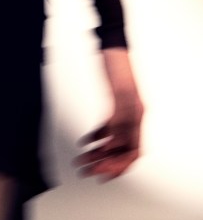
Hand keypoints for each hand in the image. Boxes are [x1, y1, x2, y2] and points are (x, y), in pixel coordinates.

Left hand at [73, 48, 144, 181]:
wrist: (110, 46)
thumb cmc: (116, 64)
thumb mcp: (118, 92)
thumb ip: (119, 118)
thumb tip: (115, 144)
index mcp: (137, 115)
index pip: (132, 150)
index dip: (119, 165)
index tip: (102, 174)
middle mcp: (132, 116)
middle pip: (121, 149)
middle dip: (105, 163)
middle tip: (88, 171)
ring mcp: (122, 110)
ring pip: (112, 140)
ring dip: (98, 152)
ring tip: (82, 161)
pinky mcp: (113, 105)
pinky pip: (106, 128)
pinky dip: (96, 137)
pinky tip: (85, 143)